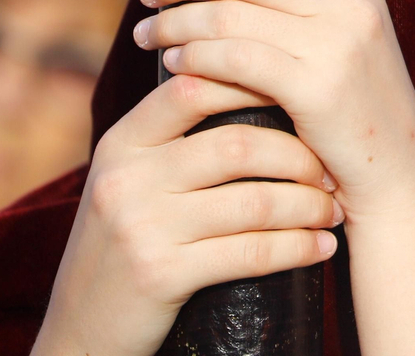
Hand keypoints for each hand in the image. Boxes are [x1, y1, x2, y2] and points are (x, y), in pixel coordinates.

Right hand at [32, 75, 338, 355]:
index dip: (254, 84)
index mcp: (121, 143)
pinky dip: (298, 248)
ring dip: (309, 206)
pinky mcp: (159, 274)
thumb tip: (262, 85)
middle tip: (331, 172)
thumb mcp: (131, 181)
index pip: (193, 88)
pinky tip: (321, 248)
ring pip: (255, 201)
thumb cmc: (126, 243)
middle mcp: (126, 178)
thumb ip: (175, 140)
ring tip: (333, 211)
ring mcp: (141, 227)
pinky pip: (251, 252)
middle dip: (300, 158)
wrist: (81, 330)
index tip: (303, 100)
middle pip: (238, 146)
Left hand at [133, 0, 414, 222]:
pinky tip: (175, 67)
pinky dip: (192, 59)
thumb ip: (300, 3)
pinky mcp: (317, 88)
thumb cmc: (351, 108)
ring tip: (151, 35)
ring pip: (228, 13)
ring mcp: (340, 43)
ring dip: (175, 22)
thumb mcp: (344, 40)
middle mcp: (354, 2)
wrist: (395, 177)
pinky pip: (232, 58)